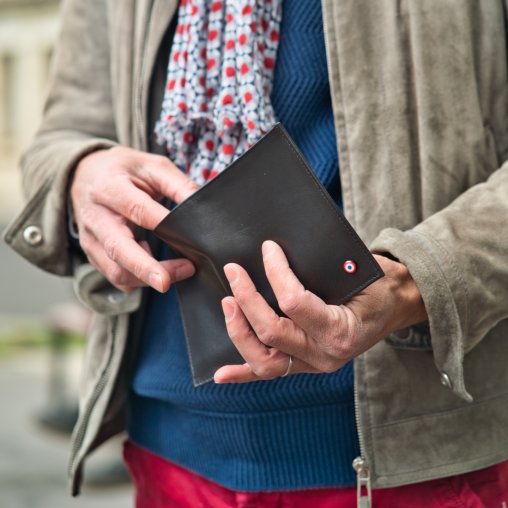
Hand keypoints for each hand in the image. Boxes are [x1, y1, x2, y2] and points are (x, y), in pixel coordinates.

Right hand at [70, 146, 198, 292]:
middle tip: (166, 282)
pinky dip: (137, 279)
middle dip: (144, 269)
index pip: (137, 209)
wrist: (84, 174)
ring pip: (115, 269)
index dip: (163, 225)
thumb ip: (178, 185)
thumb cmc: (124, 170)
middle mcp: (95, 215)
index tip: (187, 239)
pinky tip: (154, 268)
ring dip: (148, 277)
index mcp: (110, 187)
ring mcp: (90, 238)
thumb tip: (203, 207)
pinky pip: (114, 276)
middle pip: (117, 248)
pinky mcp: (92, 254)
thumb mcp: (152, 166)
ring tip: (179, 270)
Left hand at [214, 241, 427, 382]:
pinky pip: (270, 373)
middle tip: (234, 271)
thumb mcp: (359, 271)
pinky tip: (221, 374)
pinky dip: (243, 374)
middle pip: (272, 333)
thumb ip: (322, 269)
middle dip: (247, 299)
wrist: (395, 306)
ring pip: (264, 361)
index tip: (268, 249)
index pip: (294, 303)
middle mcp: (326, 354)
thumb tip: (277, 251)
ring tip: (227, 305)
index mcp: (342, 330)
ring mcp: (314, 364)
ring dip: (239, 332)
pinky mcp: (305, 366)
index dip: (276, 273)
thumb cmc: (378, 285)